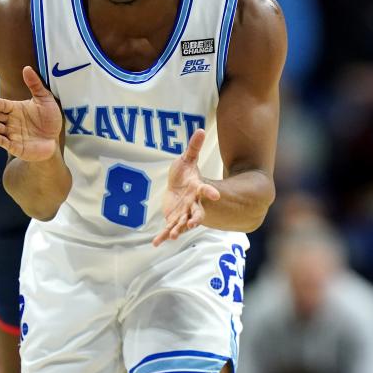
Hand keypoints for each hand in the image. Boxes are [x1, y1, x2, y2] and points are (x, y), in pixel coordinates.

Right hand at [0, 66, 62, 160]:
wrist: (55, 139)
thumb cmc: (50, 119)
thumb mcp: (45, 100)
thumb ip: (35, 85)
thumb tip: (27, 68)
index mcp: (15, 109)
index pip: (2, 105)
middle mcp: (10, 121)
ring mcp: (11, 133)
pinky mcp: (14, 146)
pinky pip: (2, 141)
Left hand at [154, 128, 220, 245]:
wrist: (178, 188)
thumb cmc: (184, 174)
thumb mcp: (187, 159)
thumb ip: (194, 147)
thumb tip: (201, 128)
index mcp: (197, 189)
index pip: (205, 190)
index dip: (210, 192)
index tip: (217, 195)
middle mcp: (193, 204)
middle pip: (197, 213)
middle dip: (195, 219)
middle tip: (194, 224)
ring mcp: (183, 213)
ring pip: (183, 223)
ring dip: (178, 229)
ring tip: (174, 235)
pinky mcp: (174, 219)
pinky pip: (168, 228)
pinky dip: (163, 236)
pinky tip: (156, 243)